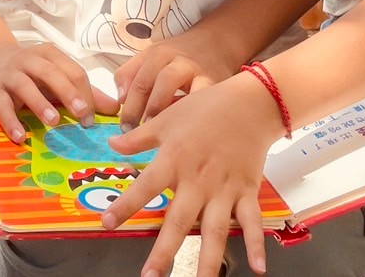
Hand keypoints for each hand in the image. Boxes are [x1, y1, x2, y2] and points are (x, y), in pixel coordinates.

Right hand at [0, 42, 118, 141]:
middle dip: (68, 93)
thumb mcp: (58, 77)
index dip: (84, 93)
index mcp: (50, 54)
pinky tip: (20, 136)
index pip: (72, 70)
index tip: (90, 117)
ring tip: (53, 122)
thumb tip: (115, 109)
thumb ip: (84, 92)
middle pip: (50, 73)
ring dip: (40, 103)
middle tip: (82, 115)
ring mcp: (10, 74)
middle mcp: (29, 60)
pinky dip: (11, 121)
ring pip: (24, 86)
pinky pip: (2, 106)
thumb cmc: (33, 73)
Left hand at [102, 77, 280, 276]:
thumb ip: (138, 137)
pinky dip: (255, 244)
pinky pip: (251, 222)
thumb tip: (110, 144)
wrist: (248, 104)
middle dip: (164, 251)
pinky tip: (258, 268)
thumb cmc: (204, 108)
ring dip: (207, 260)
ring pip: (214, 231)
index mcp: (174, 160)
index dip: (125, 205)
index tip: (106, 223)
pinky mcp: (247, 193)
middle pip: (178, 221)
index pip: (145, 187)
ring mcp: (224, 190)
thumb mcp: (166, 117)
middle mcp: (197, 180)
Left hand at [116, 28, 240, 127]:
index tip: (123, 129)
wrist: (215, 43)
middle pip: (157, 83)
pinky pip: (204, 101)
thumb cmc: (176, 58)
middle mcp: (178, 61)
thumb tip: (120, 100)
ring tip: (161, 133)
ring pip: (181, 91)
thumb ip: (129, 75)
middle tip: (138, 134)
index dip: (129, 107)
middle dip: (146, 111)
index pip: (139, 82)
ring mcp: (199, 72)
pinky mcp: (217, 85)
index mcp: (158, 54)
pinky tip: (186, 129)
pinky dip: (194, 115)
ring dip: (168, 114)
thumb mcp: (149, 58)